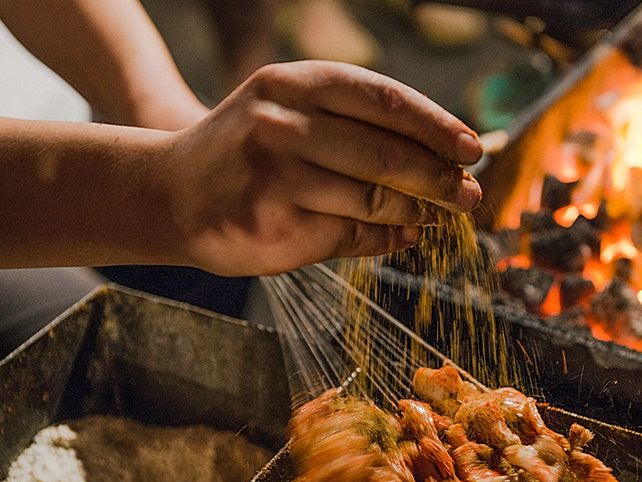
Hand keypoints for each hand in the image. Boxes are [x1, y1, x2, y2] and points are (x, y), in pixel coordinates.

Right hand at [159, 61, 482, 275]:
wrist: (169, 194)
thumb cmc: (244, 152)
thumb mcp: (288, 112)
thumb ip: (354, 126)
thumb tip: (437, 159)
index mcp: (295, 84)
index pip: (385, 99)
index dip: (437, 126)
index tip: (473, 149)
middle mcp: (284, 122)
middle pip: (387, 152)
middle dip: (439, 178)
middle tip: (469, 195)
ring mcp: (277, 174)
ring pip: (374, 197)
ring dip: (418, 211)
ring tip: (440, 216)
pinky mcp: (275, 223)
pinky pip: (351, 234)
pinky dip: (385, 238)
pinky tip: (402, 235)